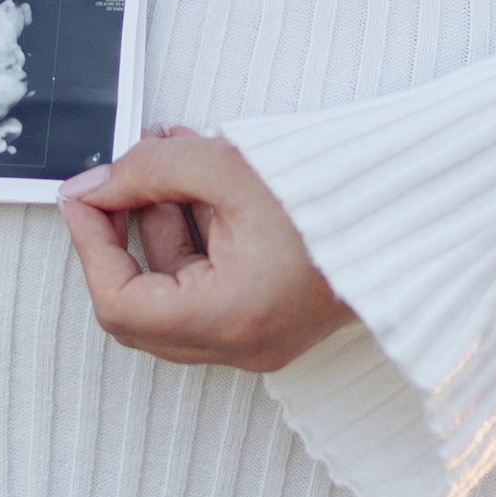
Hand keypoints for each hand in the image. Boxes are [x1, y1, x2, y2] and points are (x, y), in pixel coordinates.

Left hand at [60, 126, 353, 372]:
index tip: (83, 195)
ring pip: (174, 291)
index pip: (119, 303)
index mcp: (228, 319)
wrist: (412, 211)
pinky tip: (196, 176)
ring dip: (159, 220)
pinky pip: (207, 285)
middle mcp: (240, 344)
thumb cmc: (334, 196)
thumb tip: (98, 185)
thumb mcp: (225, 166)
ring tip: (163, 151)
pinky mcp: (269, 319)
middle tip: (114, 177)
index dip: (90, 245)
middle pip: (141, 306)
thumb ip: (149, 172)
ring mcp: (257, 337)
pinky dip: (193, 234)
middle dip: (122, 232)